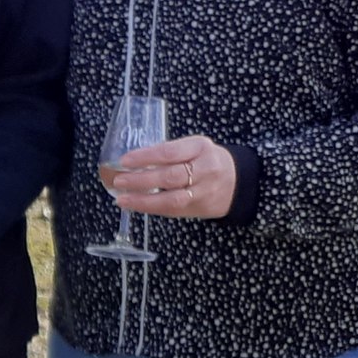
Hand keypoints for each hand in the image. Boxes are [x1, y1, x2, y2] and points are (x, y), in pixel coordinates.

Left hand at [108, 136, 235, 218]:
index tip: (124, 161)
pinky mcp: (198, 209)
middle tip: (119, 181)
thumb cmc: (207, 160)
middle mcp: (205, 170)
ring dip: (143, 200)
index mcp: (200, 148)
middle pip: (170, 177)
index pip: (170, 153)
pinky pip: (172, 210)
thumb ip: (169, 152)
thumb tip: (133, 160)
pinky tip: (134, 205)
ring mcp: (203, 192)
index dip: (145, 157)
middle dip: (141, 180)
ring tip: (122, 199)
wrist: (238, 182)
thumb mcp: (194, 147)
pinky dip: (151, 208)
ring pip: (171, 199)